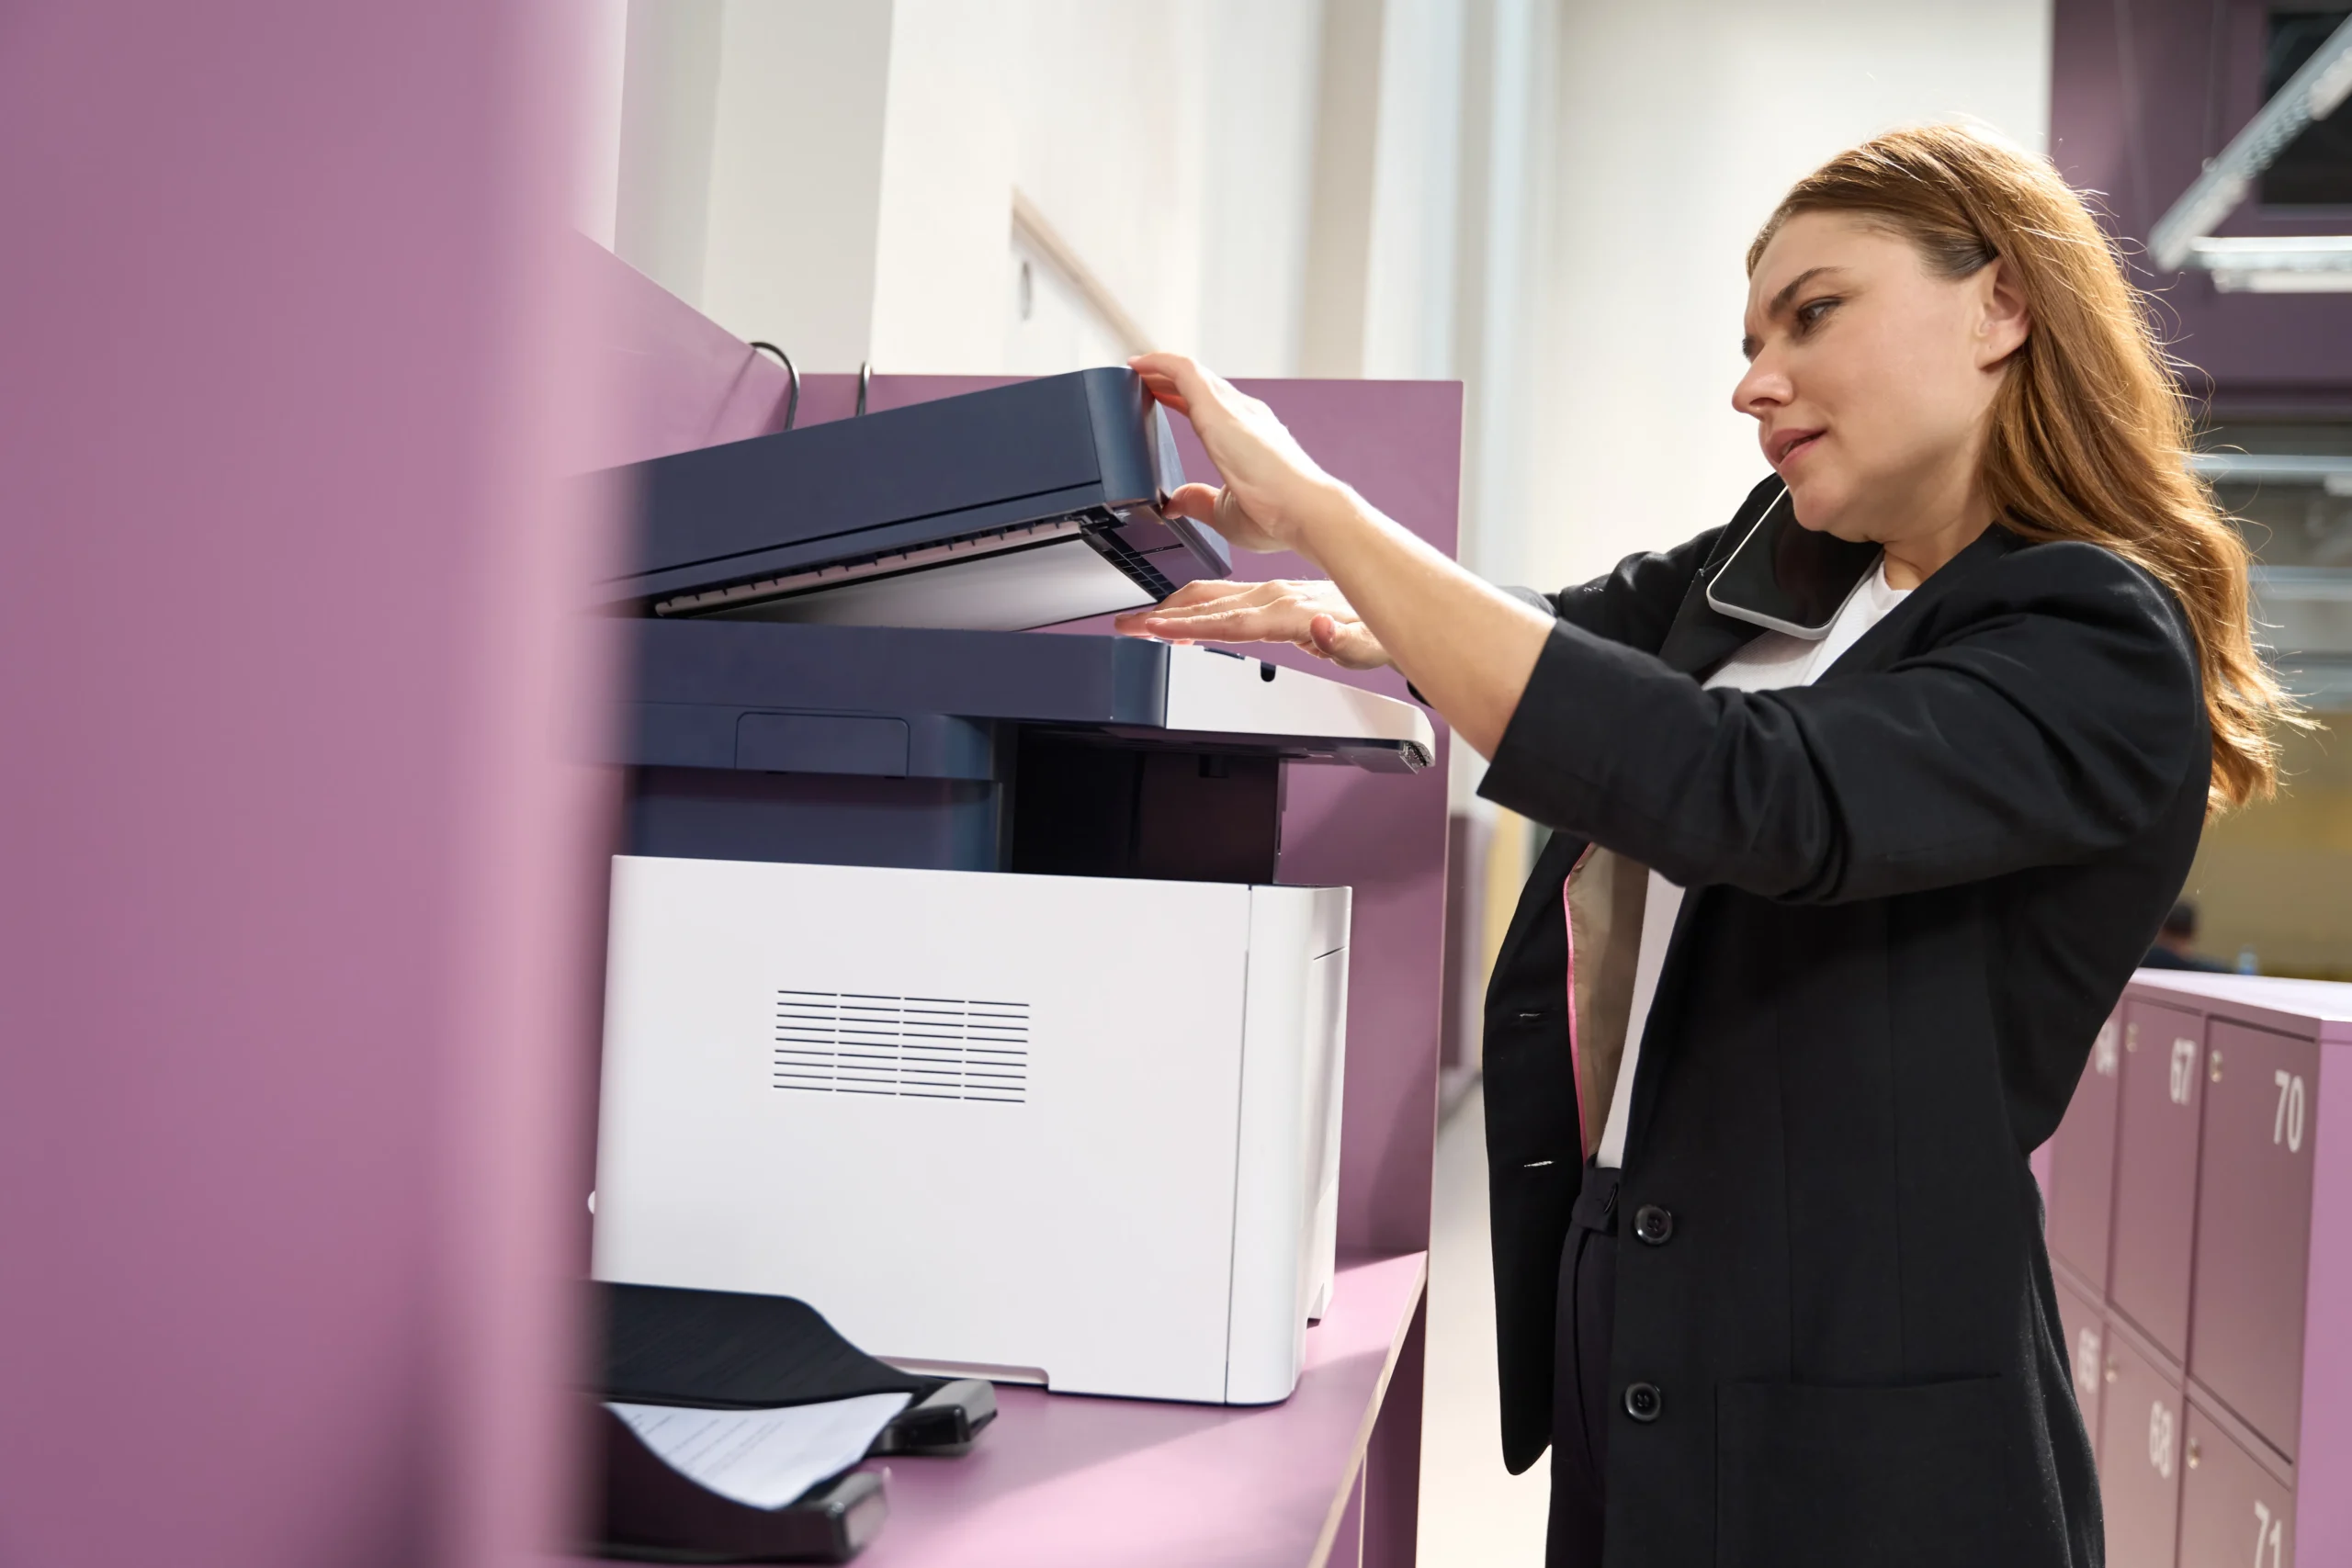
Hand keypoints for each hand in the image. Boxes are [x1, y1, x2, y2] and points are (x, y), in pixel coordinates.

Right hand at [1112, 579, 1392, 670]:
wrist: (1390, 607)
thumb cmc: (1377, 633)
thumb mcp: (1369, 647)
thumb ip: (1344, 643)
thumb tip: (1322, 632)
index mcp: (1292, 612)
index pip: (1233, 623)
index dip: (1193, 627)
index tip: (1158, 629)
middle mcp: (1278, 597)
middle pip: (1212, 607)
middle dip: (1166, 616)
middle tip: (1128, 624)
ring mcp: (1273, 594)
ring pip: (1214, 597)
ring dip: (1174, 608)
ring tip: (1140, 620)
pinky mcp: (1272, 596)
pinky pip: (1225, 598)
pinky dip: (1195, 605)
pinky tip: (1179, 615)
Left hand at [1129, 352, 1346, 558]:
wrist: (1305, 510)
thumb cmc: (1280, 515)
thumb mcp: (1225, 511)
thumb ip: (1198, 502)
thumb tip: (1176, 503)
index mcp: (1251, 436)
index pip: (1213, 406)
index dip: (1184, 399)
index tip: (1163, 397)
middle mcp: (1246, 414)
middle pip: (1202, 385)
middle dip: (1170, 379)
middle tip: (1142, 379)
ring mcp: (1233, 408)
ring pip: (1191, 373)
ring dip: (1161, 368)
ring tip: (1137, 368)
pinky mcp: (1217, 409)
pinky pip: (1183, 371)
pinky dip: (1158, 363)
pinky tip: (1138, 364)